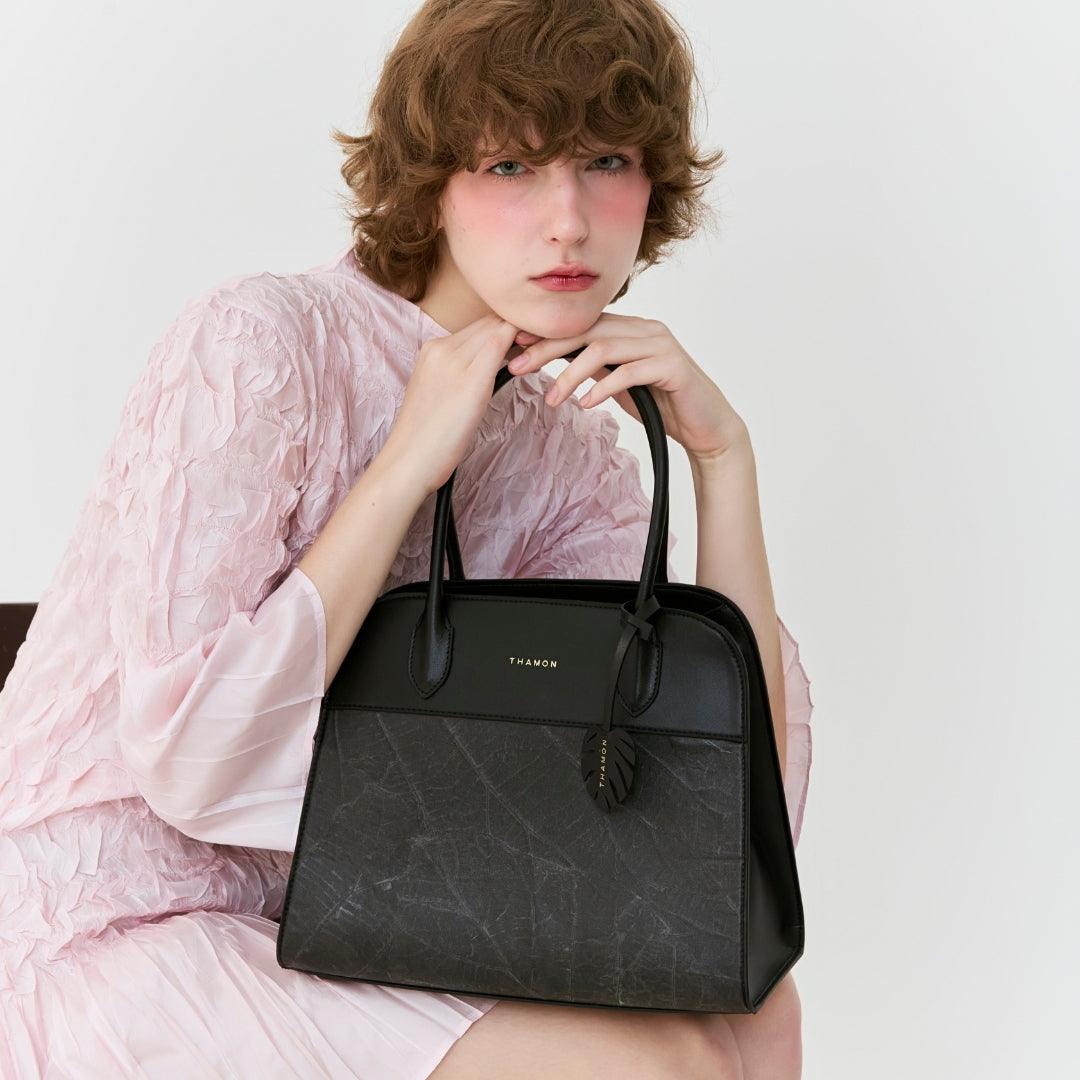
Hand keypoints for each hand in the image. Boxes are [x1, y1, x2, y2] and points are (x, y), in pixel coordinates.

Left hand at [504, 313, 749, 462]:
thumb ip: (594, 366)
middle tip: (518, 367)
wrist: (706, 426)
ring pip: (604, 348)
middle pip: (586, 330)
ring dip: (571, 374)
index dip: (545, 335)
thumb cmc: (661, 404)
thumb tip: (554, 359)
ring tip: (551, 399)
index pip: (580, 325)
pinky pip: (629, 372)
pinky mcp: (672, 366)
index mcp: (629, 328)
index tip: (513, 350)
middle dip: (547, 349)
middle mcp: (644, 329)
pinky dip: (603, 388)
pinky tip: (585, 405)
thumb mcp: (618, 382)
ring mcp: (660, 344)